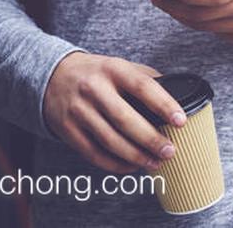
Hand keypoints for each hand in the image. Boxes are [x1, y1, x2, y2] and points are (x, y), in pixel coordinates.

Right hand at [42, 52, 186, 174]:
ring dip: (136, 157)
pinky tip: (132, 166)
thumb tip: (177, 94)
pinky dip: (115, 165)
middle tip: (169, 151)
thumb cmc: (96, 73)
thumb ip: (145, 77)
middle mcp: (94, 89)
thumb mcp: (119, 65)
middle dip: (151, 139)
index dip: (163, 104)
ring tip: (155, 162)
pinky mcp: (68, 130)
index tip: (180, 121)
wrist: (52, 76)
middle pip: (125, 119)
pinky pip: (94, 153)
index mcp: (113, 69)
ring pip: (110, 141)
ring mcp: (79, 110)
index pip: (142, 86)